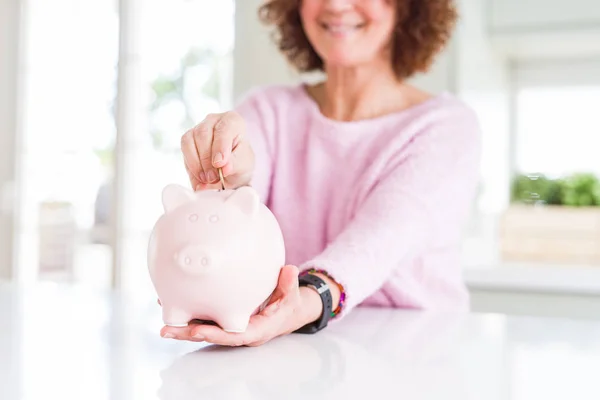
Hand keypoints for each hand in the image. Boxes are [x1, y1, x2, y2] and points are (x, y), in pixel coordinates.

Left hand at [159, 265, 323, 346]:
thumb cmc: (287, 305)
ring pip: (205, 328)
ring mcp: (231, 326)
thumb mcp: (292, 296)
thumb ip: (289, 284)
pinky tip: (173, 301)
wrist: (286, 312)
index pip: (233, 336)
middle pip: (212, 335)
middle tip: (167, 331)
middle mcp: (239, 331)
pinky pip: (206, 318)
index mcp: (256, 330)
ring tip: (163, 318)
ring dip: (183, 326)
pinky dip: (190, 313)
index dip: (215, 334)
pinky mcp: (225, 319)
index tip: (198, 330)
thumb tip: (290, 270)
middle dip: (189, 335)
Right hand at [181, 111, 254, 190]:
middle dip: (206, 159)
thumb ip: (235, 164)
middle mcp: (213, 120)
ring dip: (197, 163)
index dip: (220, 146)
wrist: (230, 169)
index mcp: (232, 121)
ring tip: (208, 179)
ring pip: (190, 140)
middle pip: (203, 134)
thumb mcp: (244, 165)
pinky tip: (200, 177)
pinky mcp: (188, 140)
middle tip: (213, 177)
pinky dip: (191, 166)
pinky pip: (184, 149)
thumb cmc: (239, 162)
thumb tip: (224, 168)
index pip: (224, 128)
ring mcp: (198, 128)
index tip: (219, 164)